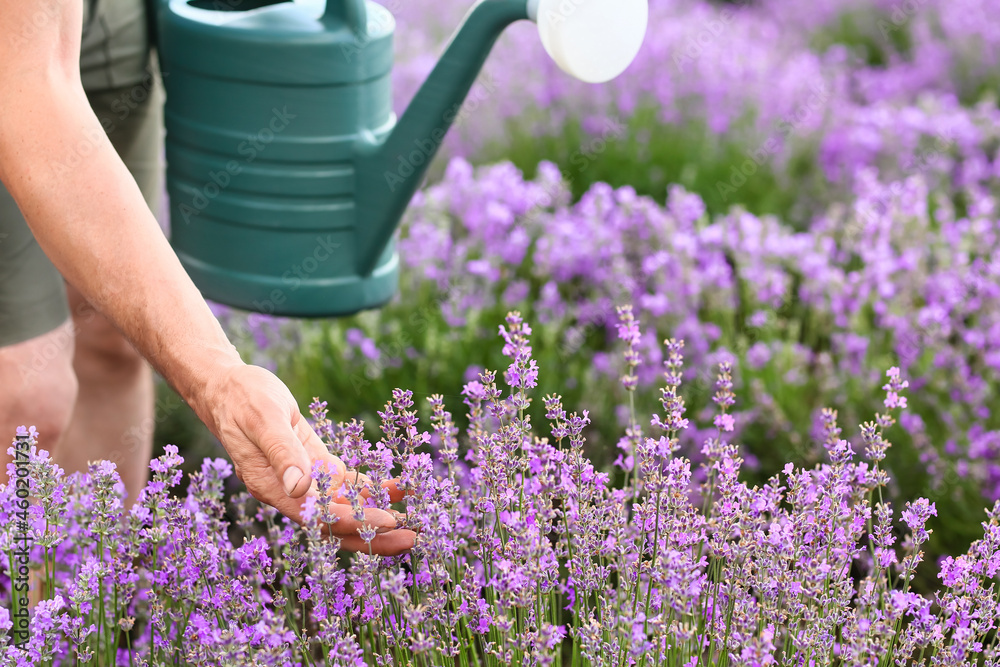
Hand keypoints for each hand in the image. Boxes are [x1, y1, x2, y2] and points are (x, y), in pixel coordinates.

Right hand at [199, 364, 415, 554]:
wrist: (229, 388)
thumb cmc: (242, 399)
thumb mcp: (262, 419)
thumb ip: (281, 452)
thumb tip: (300, 488)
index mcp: (271, 487)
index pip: (317, 516)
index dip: (353, 521)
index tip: (387, 521)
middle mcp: (289, 493)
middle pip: (335, 524)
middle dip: (373, 535)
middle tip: (412, 540)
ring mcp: (303, 482)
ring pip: (345, 507)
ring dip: (377, 513)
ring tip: (414, 521)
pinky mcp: (313, 465)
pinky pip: (345, 484)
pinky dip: (371, 487)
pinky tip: (398, 488)